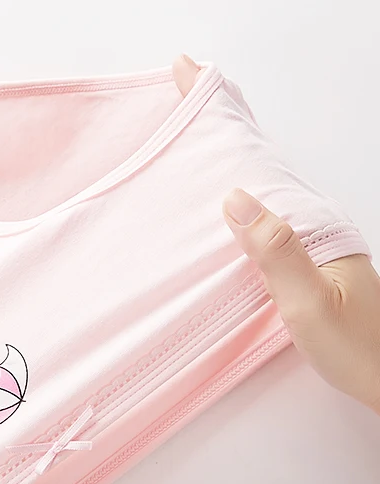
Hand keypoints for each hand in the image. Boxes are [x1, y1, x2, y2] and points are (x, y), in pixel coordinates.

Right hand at [175, 55, 379, 412]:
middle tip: (184, 92)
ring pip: (261, 189)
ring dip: (228, 158)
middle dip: (225, 125)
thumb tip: (234, 198)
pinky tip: (217, 204)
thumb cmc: (353, 349)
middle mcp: (313, 226)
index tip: (192, 79)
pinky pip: (262, 218)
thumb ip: (275, 251)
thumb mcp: (308, 303)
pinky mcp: (301, 262)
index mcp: (316, 226)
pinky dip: (234, 198)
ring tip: (192, 136)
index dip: (228, 117)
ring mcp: (308, 243)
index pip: (262, 161)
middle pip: (262, 164)